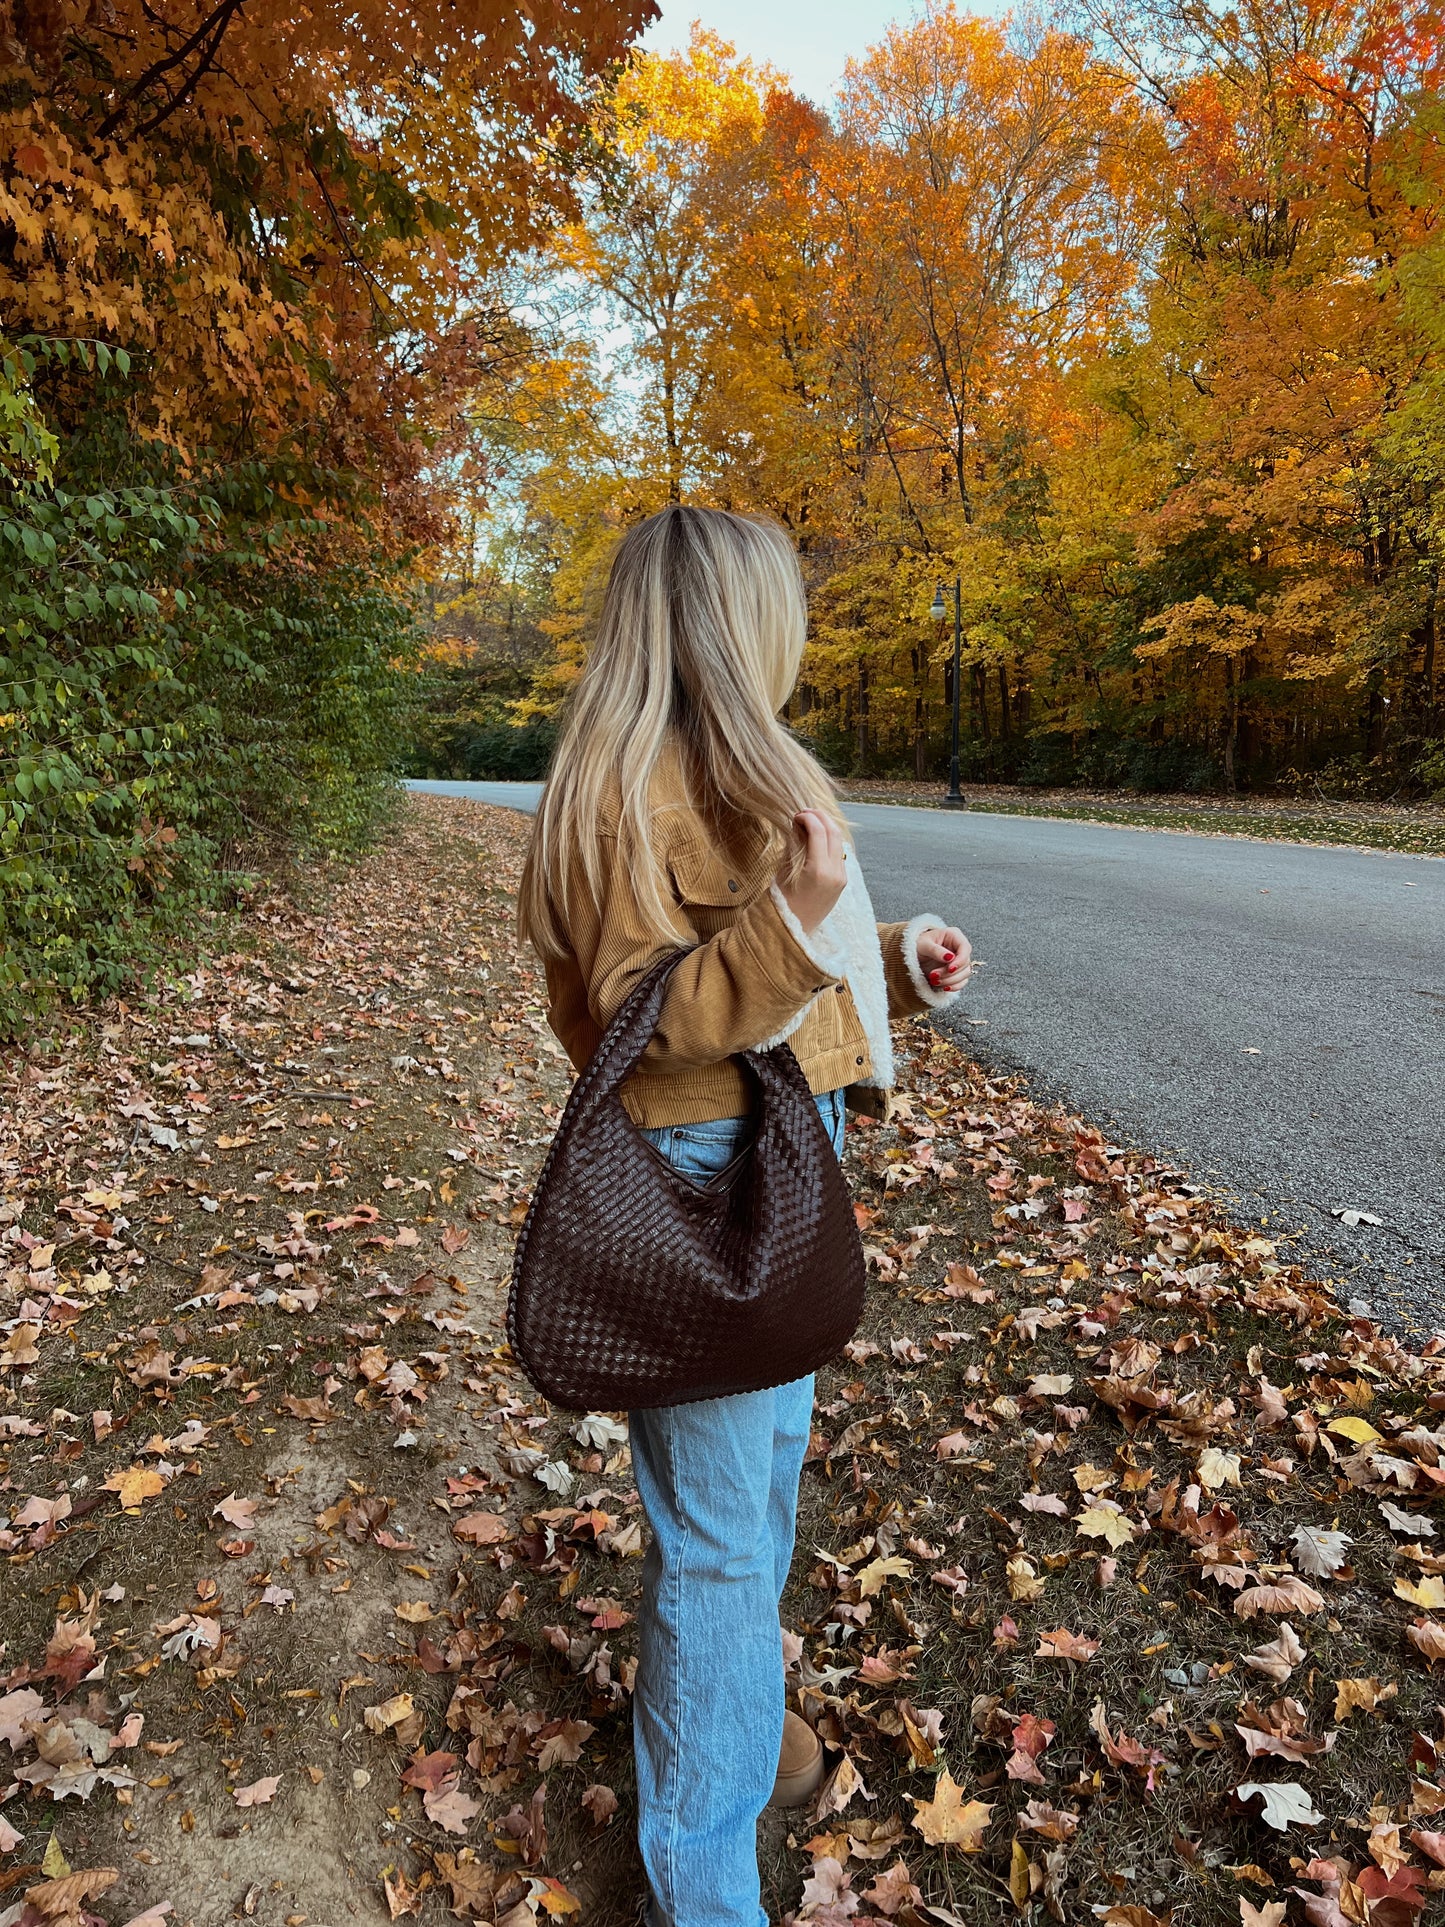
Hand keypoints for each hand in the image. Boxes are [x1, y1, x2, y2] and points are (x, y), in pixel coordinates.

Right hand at [779, 810, 846, 934]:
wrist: (794, 931)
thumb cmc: (782, 903)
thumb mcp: (784, 871)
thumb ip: (794, 845)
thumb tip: (797, 824)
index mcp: (818, 870)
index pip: (819, 832)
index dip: (808, 817)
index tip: (796, 814)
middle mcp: (835, 872)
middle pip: (834, 832)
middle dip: (820, 817)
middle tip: (805, 812)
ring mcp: (841, 877)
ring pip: (839, 842)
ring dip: (826, 828)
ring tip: (810, 823)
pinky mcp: (842, 881)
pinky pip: (839, 854)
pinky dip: (829, 842)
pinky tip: (817, 839)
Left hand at [916, 924, 970, 992]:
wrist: (914, 954)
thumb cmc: (918, 945)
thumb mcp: (923, 945)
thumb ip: (936, 950)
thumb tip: (950, 957)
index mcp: (954, 935)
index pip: (965, 948)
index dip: (960, 961)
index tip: (950, 969)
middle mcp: (959, 948)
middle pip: (965, 963)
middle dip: (950, 973)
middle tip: (934, 976)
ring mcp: (959, 960)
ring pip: (965, 974)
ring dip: (951, 980)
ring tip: (934, 981)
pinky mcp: (957, 972)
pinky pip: (962, 981)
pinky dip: (954, 986)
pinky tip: (944, 987)